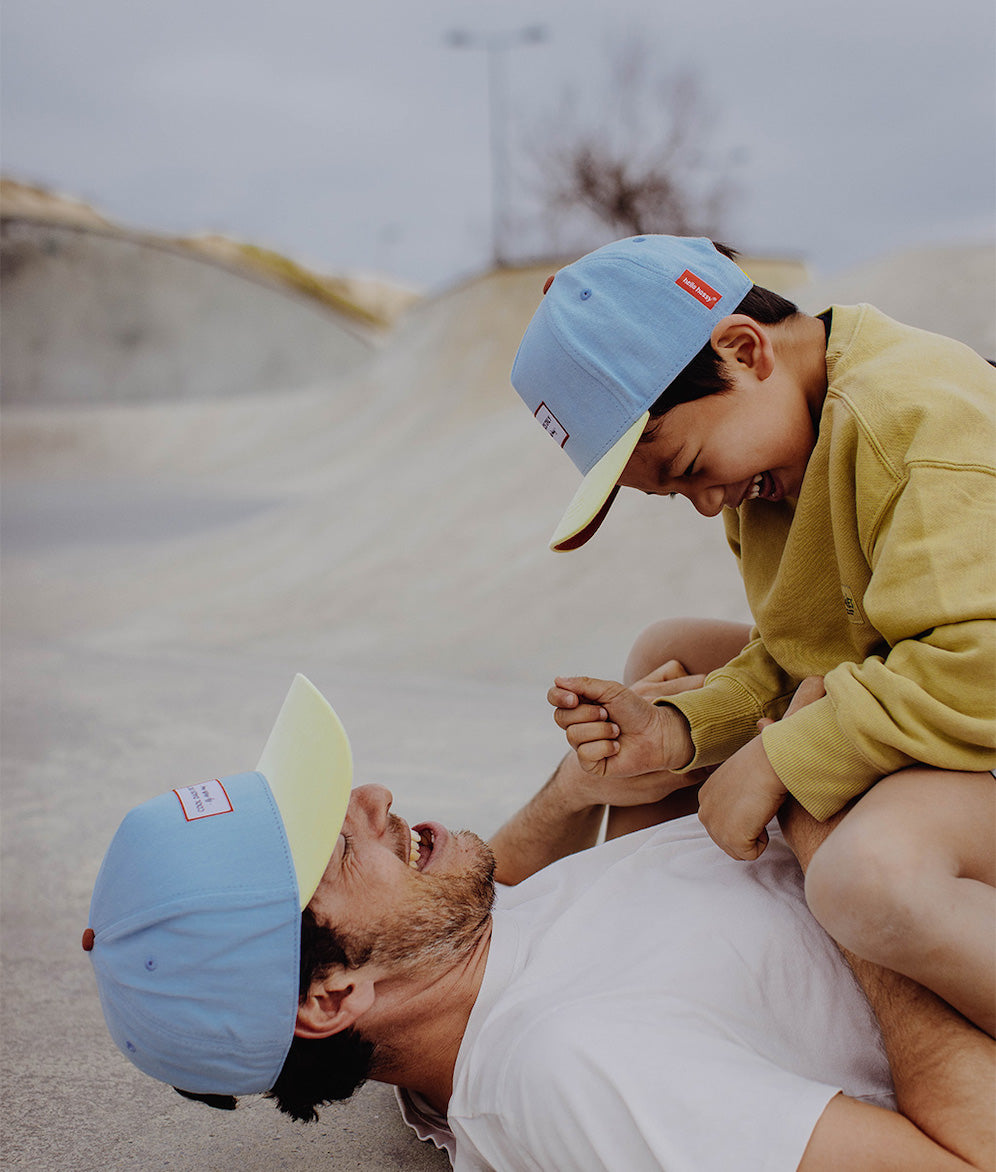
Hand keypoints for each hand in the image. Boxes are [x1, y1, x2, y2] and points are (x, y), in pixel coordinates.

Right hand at [547, 673, 693, 777]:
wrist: (657, 734)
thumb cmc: (636, 710)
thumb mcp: (611, 690)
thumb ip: (584, 684)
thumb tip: (557, 680)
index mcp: (580, 704)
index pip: (554, 697)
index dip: (558, 697)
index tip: (574, 698)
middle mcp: (578, 724)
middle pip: (560, 717)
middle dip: (587, 713)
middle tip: (608, 714)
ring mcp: (583, 745)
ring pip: (573, 736)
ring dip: (601, 730)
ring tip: (617, 731)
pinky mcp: (591, 764)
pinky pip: (585, 754)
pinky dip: (605, 747)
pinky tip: (617, 747)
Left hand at [697, 738, 787, 859]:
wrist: (771, 760)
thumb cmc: (767, 756)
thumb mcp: (747, 764)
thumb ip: (746, 766)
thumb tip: (764, 723)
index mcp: (706, 796)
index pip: (724, 824)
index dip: (747, 817)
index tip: (756, 799)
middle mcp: (704, 811)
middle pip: (729, 840)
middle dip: (749, 830)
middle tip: (760, 805)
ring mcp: (714, 825)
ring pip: (740, 850)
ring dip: (757, 835)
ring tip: (760, 808)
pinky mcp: (730, 836)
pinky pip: (751, 854)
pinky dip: (763, 841)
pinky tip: (763, 816)